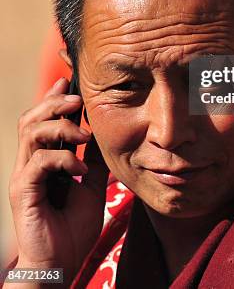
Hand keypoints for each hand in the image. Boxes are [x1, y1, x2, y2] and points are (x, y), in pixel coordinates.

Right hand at [9, 78, 108, 284]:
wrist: (61, 264)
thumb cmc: (72, 226)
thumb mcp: (91, 183)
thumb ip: (93, 156)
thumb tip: (104, 130)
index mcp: (45, 158)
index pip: (44, 118)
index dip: (54, 96)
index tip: (69, 77)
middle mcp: (30, 162)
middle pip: (32, 117)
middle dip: (55, 103)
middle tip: (78, 101)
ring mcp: (24, 175)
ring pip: (30, 132)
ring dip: (59, 126)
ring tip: (83, 135)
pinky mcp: (23, 191)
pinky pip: (38, 162)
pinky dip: (62, 159)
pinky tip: (80, 170)